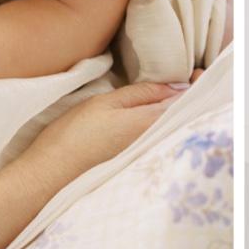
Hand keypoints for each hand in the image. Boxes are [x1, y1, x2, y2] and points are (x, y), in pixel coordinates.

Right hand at [25, 80, 184, 176]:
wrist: (50, 175)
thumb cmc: (73, 136)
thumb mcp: (106, 104)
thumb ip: (143, 94)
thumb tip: (177, 86)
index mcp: (150, 124)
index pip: (187, 103)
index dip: (198, 87)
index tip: (198, 73)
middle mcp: (154, 144)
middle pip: (184, 119)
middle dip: (191, 99)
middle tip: (190, 79)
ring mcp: (146, 156)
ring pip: (173, 131)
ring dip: (179, 113)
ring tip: (175, 94)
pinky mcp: (135, 163)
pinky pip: (161, 141)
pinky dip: (166, 127)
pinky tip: (159, 118)